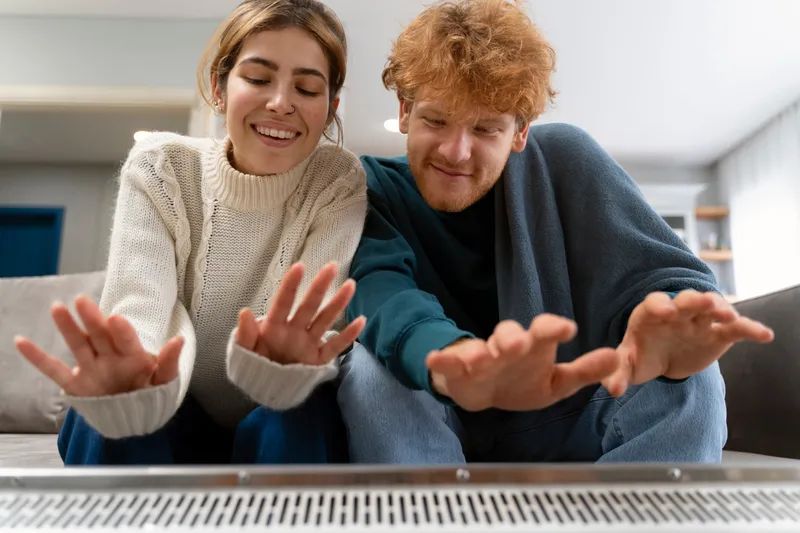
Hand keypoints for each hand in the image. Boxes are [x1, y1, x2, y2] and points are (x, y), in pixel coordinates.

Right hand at [14, 295, 182, 396]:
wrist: (136, 420)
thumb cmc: (151, 395)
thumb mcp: (165, 382)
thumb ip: (169, 363)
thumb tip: (179, 340)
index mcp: (134, 355)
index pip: (126, 340)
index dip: (121, 331)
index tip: (115, 320)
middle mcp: (111, 357)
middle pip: (100, 335)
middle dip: (92, 319)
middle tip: (83, 301)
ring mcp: (92, 368)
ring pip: (78, 344)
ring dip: (68, 327)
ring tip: (58, 308)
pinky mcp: (77, 384)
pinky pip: (54, 370)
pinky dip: (37, 358)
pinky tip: (22, 342)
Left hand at [235, 262, 365, 365]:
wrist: (264, 389)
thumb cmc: (253, 366)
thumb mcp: (243, 352)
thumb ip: (245, 335)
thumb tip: (244, 312)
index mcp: (274, 327)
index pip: (283, 303)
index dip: (291, 286)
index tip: (300, 266)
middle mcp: (294, 330)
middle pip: (309, 306)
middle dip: (319, 287)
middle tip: (332, 266)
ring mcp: (308, 343)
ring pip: (325, 320)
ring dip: (337, 303)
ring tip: (350, 285)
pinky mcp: (318, 359)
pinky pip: (335, 346)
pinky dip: (348, 335)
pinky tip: (361, 321)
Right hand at [427, 314, 620, 410]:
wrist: (485, 390)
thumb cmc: (524, 380)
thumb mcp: (558, 382)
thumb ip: (585, 371)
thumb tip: (617, 358)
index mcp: (535, 347)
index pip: (545, 331)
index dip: (554, 328)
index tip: (568, 329)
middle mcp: (508, 346)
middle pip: (510, 334)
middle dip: (513, 337)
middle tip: (519, 343)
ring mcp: (481, 355)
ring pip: (481, 348)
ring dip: (482, 350)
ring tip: (484, 356)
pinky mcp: (458, 367)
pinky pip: (449, 361)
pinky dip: (442, 359)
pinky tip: (435, 357)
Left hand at [603, 290, 773, 396]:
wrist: (662, 359)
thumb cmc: (641, 356)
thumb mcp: (627, 365)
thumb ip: (618, 373)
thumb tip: (611, 388)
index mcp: (649, 315)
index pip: (653, 304)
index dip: (659, 306)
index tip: (665, 313)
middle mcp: (676, 312)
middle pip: (685, 300)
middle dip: (694, 300)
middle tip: (704, 303)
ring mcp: (698, 321)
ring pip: (712, 308)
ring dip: (721, 308)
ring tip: (730, 315)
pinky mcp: (718, 333)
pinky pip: (735, 329)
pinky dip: (749, 329)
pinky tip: (764, 335)